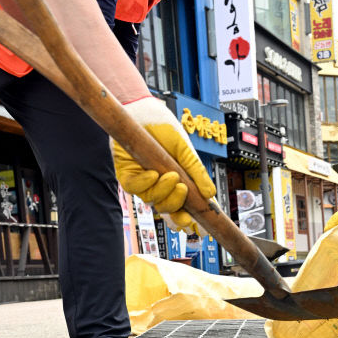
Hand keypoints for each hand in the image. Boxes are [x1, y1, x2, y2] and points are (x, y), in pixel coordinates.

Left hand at [112, 96, 215, 233]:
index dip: (189, 220)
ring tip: (171, 175)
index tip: (200, 228)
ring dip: (163, 192)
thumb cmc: (164, 128)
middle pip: (167, 210)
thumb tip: (210, 195)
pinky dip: (145, 183)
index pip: (183, 208)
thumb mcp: (186, 151)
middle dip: (177, 208)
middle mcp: (159, 185)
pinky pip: (134, 188)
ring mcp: (143, 181)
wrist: (143, 109)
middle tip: (184, 191)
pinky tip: (153, 173)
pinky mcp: (127, 173)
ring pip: (152, 201)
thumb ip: (197, 173)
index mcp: (175, 183)